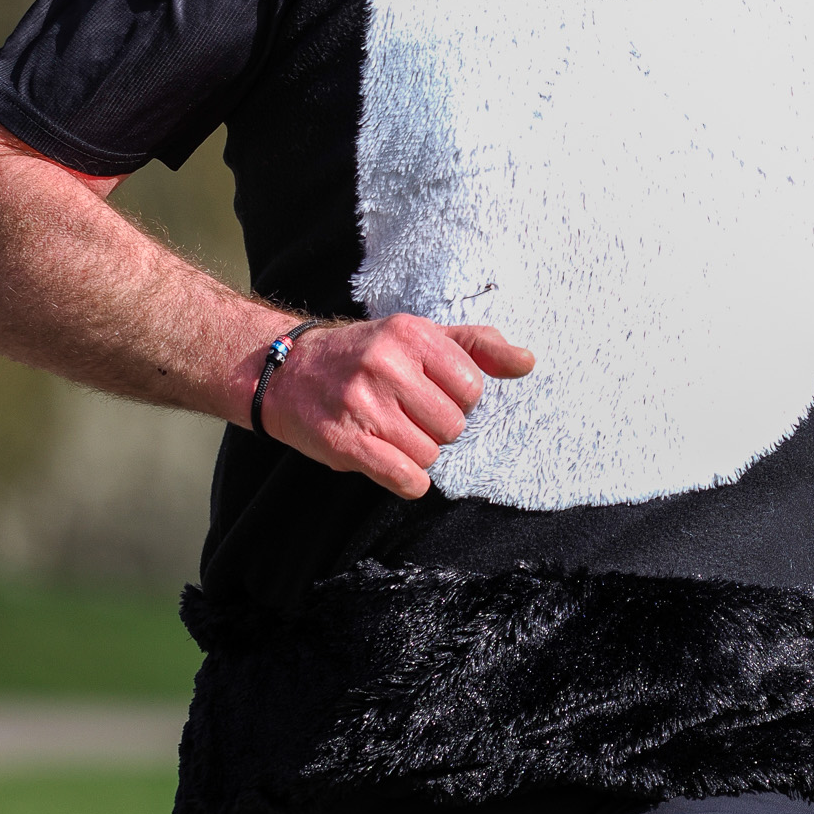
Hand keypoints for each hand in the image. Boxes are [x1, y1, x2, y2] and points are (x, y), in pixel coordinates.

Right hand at [250, 315, 534, 497]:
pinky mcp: (344, 442)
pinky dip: (407, 480)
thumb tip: (527, 362)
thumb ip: (476, 347)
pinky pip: (406, 479)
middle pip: (453, 425)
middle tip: (409, 416)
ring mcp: (363, 405)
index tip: (432, 394)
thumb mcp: (419, 336)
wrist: (286, 371)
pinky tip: (390, 461)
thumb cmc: (365, 354)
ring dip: (417, 452)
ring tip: (392, 433)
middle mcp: (386, 364)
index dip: (458, 399)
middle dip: (437, 428)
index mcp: (410, 333)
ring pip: (430, 454)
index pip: (472, 387)